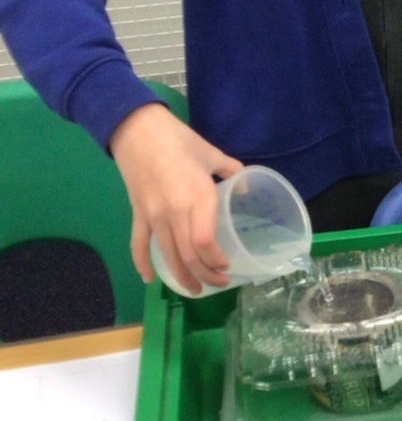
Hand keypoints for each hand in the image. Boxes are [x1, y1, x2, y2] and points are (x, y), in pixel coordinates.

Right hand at [109, 102, 243, 293]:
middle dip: (204, 275)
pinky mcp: (138, 214)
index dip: (215, 261)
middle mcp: (175, 212)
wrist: (137, 129)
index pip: (204, 243)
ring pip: (167, 255)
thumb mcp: (212, 153)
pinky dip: (142, 263)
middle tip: (217, 284)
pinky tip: (148, 279)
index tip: (226, 266)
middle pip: (188, 255)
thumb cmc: (179, 140)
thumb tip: (244, 185)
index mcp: (198, 197)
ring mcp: (153, 215)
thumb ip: (231, 171)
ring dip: (181, 277)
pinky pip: (138, 244)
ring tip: (193, 290)